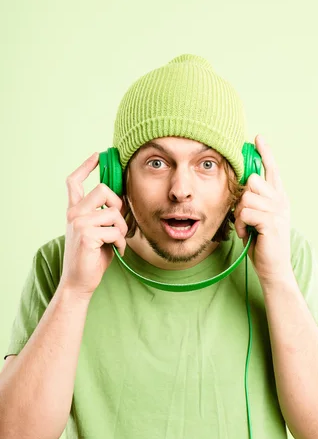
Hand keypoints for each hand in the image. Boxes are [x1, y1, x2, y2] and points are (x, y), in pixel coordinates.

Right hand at [60, 152, 127, 298]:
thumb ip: (105, 214)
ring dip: (123, 229)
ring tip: (118, 241)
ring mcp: (78, 223)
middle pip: (103, 190)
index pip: (75, 181)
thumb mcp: (99, 230)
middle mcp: (73, 213)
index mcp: (74, 210)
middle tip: (120, 224)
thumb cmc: (92, 257)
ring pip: (113, 213)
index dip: (87, 166)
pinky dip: (121, 242)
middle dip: (119, 206)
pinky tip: (117, 250)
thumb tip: (123, 200)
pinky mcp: (86, 235)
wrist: (79, 282)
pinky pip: (115, 231)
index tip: (98, 155)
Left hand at [234, 135, 291, 283]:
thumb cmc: (263, 243)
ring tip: (246, 227)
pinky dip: (242, 224)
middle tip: (244, 216)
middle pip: (253, 180)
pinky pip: (246, 212)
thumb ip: (254, 201)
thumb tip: (242, 188)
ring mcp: (278, 211)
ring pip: (247, 197)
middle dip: (242, 198)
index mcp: (279, 197)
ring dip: (240, 215)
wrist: (274, 268)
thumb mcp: (258, 217)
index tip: (258, 138)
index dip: (266, 153)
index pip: (272, 169)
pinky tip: (247, 234)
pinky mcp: (271, 222)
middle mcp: (281, 200)